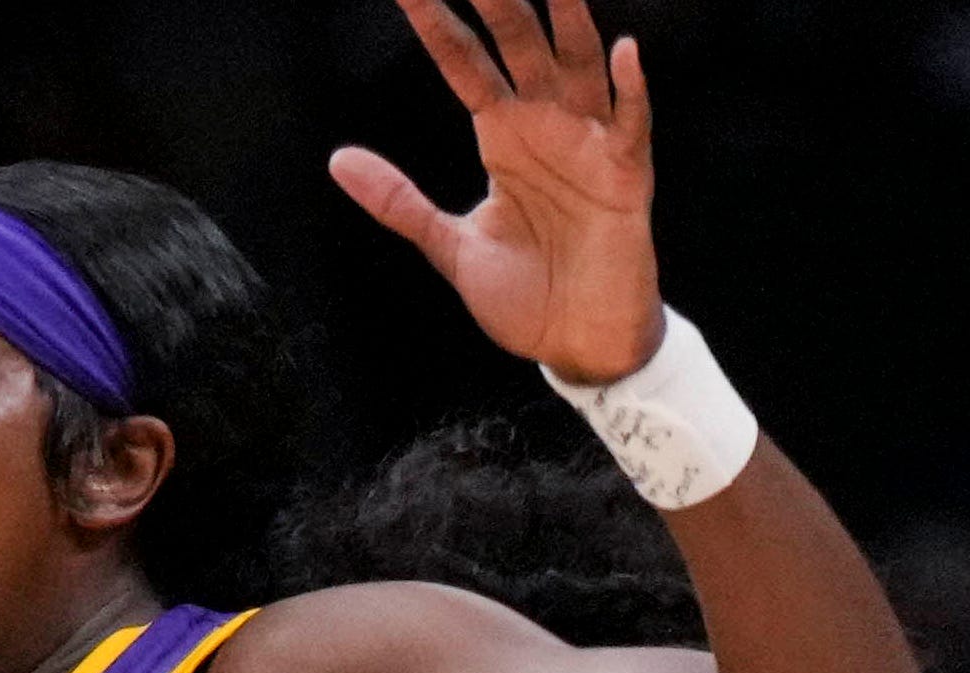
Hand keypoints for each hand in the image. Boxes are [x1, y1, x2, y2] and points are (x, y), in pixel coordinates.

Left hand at [330, 0, 663, 387]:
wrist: (577, 342)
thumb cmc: (524, 292)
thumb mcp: (449, 245)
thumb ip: (398, 200)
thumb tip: (338, 158)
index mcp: (502, 133)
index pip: (465, 64)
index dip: (438, 25)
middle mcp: (547, 122)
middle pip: (520, 45)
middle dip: (498, 2)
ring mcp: (589, 142)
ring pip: (579, 62)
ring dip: (568, 18)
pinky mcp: (626, 175)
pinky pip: (632, 122)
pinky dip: (631, 88)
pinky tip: (624, 51)